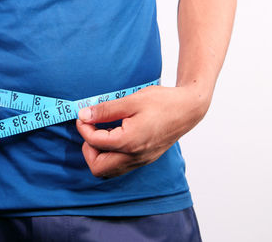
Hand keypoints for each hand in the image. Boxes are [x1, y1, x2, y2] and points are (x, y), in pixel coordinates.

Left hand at [76, 83, 210, 177]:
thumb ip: (105, 110)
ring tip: (103, 133)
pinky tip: (114, 137)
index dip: (84, 127)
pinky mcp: (145, 159)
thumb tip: (84, 115)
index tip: (84, 115)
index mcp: (129, 142)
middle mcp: (134, 157)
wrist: (188, 109)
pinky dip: (111, 156)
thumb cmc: (163, 102)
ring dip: (99, 155)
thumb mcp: (131, 100)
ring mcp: (141, 161)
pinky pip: (120, 167)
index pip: (94, 142)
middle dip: (88, 149)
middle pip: (98, 168)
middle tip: (91, 129)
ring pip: (109, 171)